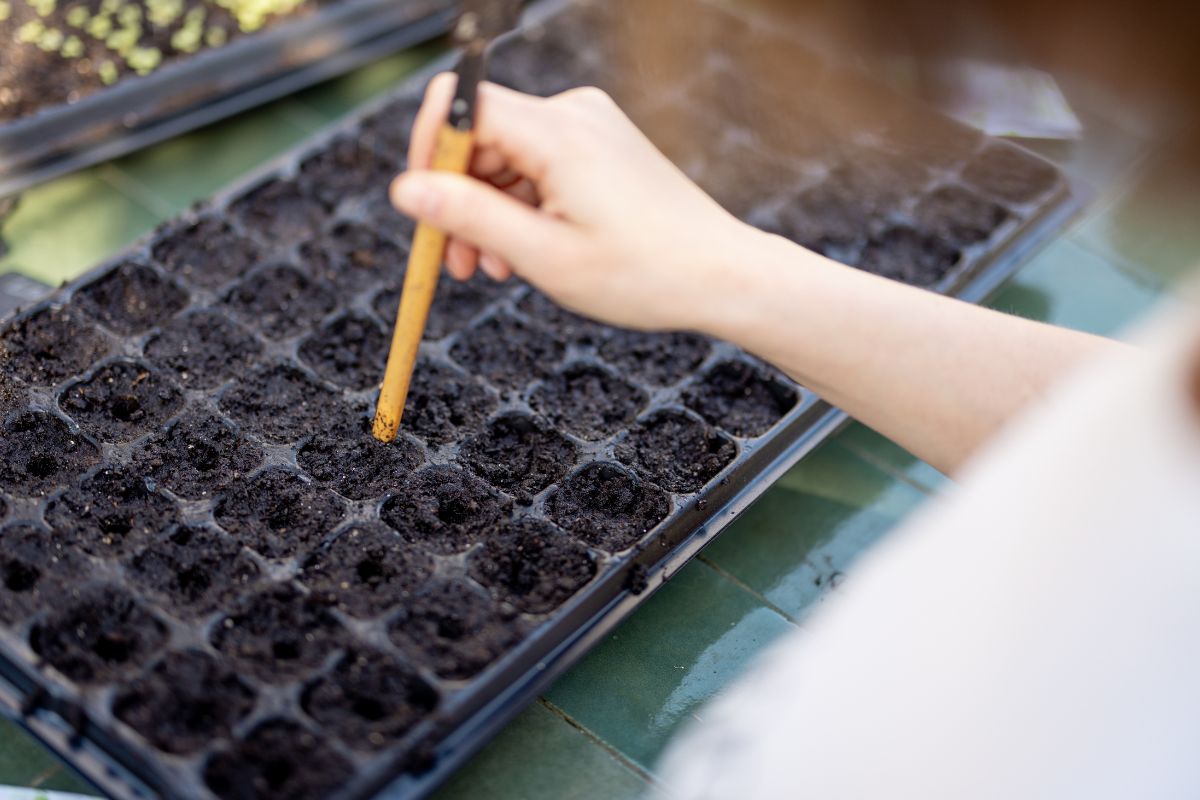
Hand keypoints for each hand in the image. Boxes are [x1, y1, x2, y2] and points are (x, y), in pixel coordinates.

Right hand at [389, 73, 756, 331]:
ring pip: (504, 154)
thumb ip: (469, 217)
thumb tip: (403, 189)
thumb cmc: (642, 273)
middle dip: (457, 197)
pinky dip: (520, 204)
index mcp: (558, 132)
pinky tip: (523, 250)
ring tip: (494, 269)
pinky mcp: (599, 143)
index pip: (458, 104)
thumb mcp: (543, 256)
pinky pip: (536, 163)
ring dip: (487, 210)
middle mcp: (573, 113)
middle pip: (479, 134)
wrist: (720, 275)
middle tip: (456, 263)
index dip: (427, 154)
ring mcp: (589, 125)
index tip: (422, 211)